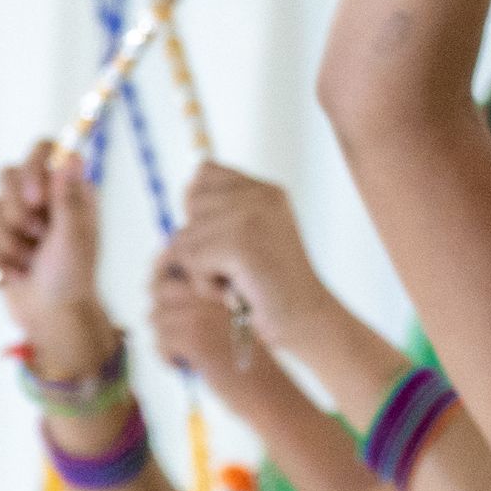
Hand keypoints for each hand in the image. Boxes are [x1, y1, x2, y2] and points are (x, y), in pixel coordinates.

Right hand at [0, 142, 102, 341]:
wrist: (52, 317)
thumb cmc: (73, 277)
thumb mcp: (75, 238)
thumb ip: (69, 198)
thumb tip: (71, 158)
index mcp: (70, 192)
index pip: (44, 150)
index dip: (33, 168)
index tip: (38, 200)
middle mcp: (44, 199)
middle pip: (7, 175)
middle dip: (17, 213)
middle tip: (38, 238)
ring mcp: (18, 218)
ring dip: (8, 242)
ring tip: (30, 263)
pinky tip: (15, 274)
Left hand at [150, 255, 268, 378]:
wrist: (267, 390)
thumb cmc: (251, 359)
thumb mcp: (232, 320)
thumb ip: (204, 303)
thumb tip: (162, 291)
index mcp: (226, 285)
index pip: (178, 269)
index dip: (163, 281)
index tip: (164, 300)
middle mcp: (214, 294)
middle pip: (160, 289)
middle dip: (161, 311)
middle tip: (172, 333)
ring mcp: (203, 315)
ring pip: (156, 318)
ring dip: (164, 338)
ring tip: (183, 354)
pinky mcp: (194, 339)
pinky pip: (160, 342)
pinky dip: (167, 357)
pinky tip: (186, 365)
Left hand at [170, 164, 336, 353]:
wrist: (304, 317)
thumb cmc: (271, 284)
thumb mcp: (251, 234)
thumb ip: (222, 208)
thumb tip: (187, 189)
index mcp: (266, 190)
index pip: (205, 173)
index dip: (203, 208)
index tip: (231, 239)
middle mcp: (261, 195)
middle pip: (191, 203)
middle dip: (201, 240)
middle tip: (237, 264)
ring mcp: (252, 217)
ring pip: (186, 236)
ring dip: (203, 267)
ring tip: (238, 278)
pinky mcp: (240, 244)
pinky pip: (192, 260)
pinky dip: (206, 284)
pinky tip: (236, 290)